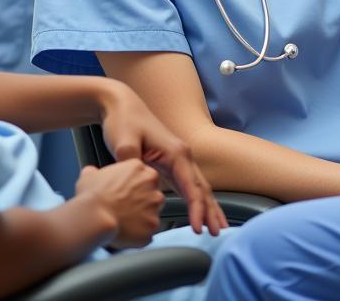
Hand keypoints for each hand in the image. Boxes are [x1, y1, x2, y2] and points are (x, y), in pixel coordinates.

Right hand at [74, 160, 163, 248]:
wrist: (95, 217)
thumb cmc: (92, 197)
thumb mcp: (89, 176)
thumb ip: (96, 172)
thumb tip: (91, 173)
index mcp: (137, 167)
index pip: (143, 175)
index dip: (134, 186)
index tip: (125, 194)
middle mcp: (150, 183)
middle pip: (152, 192)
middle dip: (142, 201)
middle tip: (126, 209)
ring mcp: (154, 205)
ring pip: (152, 212)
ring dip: (142, 218)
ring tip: (125, 223)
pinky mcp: (152, 225)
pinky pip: (148, 231)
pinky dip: (139, 234)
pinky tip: (126, 234)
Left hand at [99, 83, 227, 235]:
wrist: (121, 105)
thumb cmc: (123, 120)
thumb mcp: (123, 141)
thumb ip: (131, 163)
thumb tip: (137, 180)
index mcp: (175, 152)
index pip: (191, 186)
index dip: (196, 208)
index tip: (198, 229)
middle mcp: (182, 155)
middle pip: (202, 187)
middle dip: (211, 211)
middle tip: (218, 234)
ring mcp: (178, 159)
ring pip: (199, 186)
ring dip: (208, 207)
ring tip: (218, 228)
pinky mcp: (171, 163)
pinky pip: (189, 185)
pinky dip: (197, 200)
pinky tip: (202, 213)